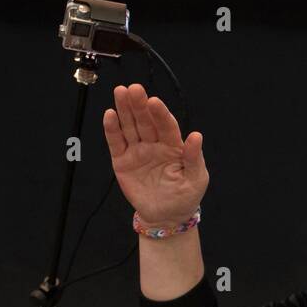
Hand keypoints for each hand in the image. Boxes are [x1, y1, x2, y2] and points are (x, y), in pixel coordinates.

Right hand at [103, 83, 208, 225]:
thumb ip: (194, 158)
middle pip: (146, 121)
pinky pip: (116, 143)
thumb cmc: (185, 196)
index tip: (154, 101)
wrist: (166, 217)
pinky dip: (112, 129)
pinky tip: (110, 115)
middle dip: (140, 105)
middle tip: (134, 89)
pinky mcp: (122, 161)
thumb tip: (197, 136)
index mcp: (173, 145)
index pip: (166, 125)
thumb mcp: (196, 179)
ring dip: (124, 110)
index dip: (160, 113)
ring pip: (130, 127)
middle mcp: (154, 143)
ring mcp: (138, 151)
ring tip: (120, 92)